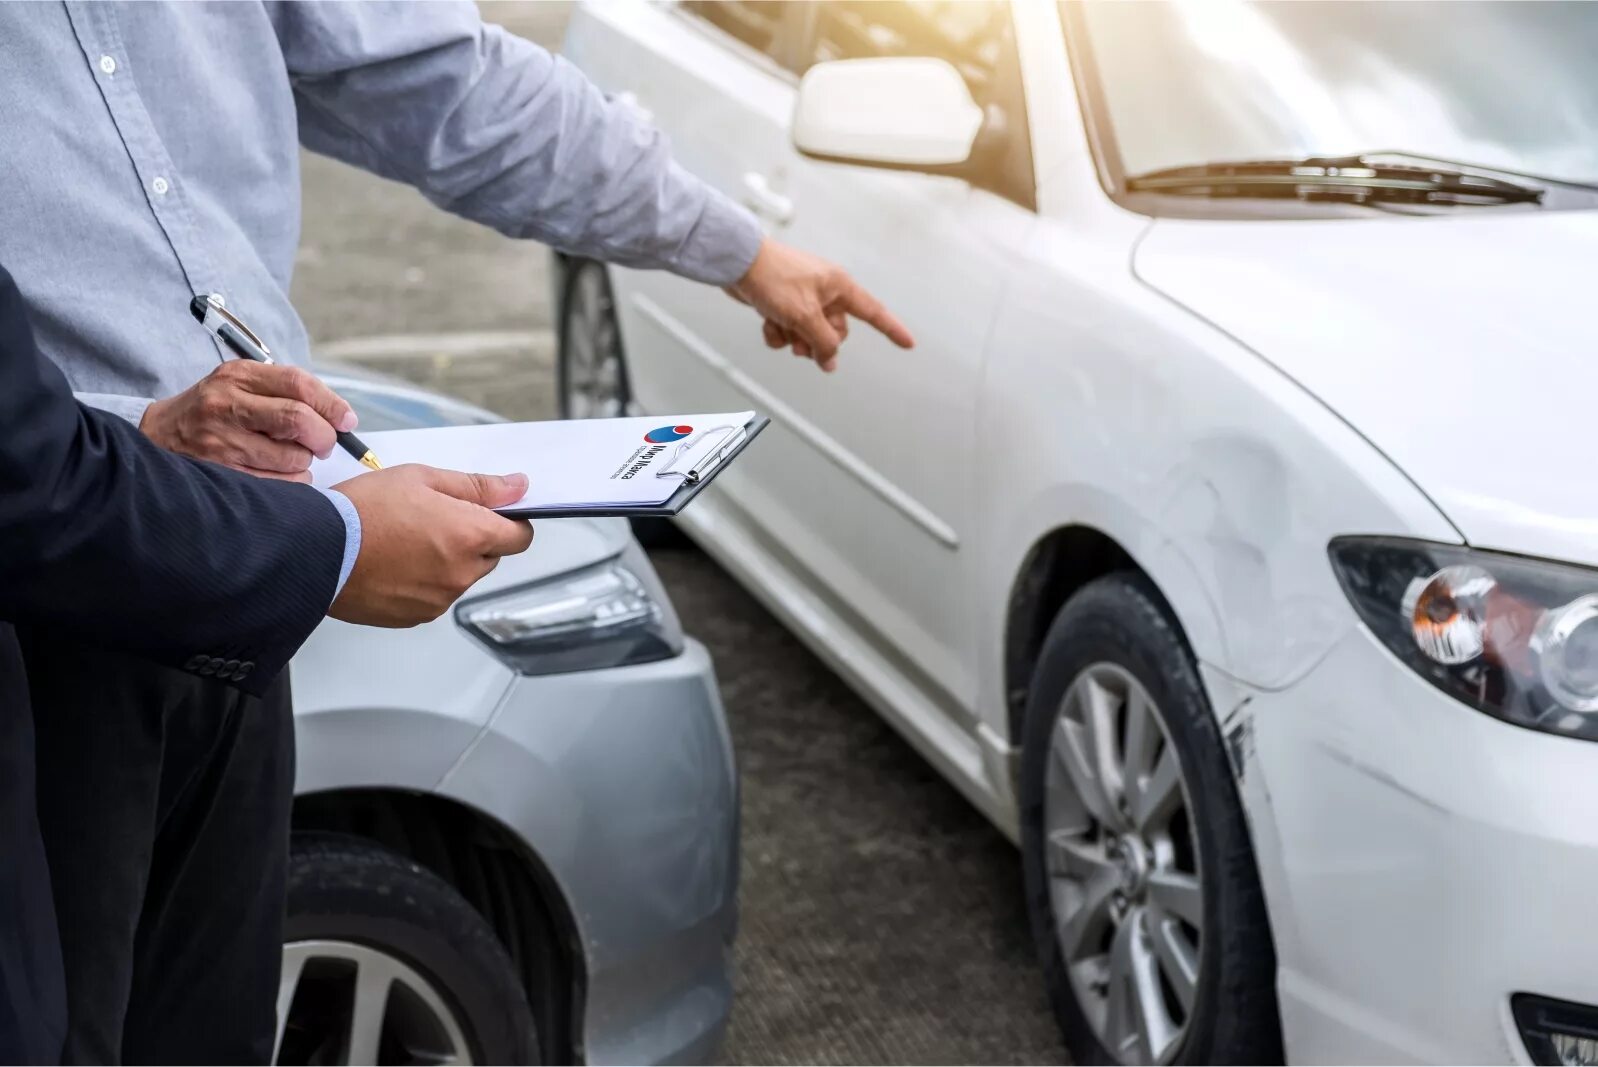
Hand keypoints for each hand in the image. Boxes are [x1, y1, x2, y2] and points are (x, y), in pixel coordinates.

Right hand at [140, 361, 357, 481]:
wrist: (158, 435)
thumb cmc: (215, 410)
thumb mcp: (242, 385)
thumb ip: (287, 393)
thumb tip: (340, 418)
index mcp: (238, 376)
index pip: (299, 384)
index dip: (332, 404)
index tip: (347, 420)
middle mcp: (227, 405)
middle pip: (299, 420)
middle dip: (324, 436)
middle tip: (325, 443)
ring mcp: (222, 441)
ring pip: (293, 458)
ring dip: (305, 461)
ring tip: (290, 455)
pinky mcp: (221, 473)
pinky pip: (279, 483)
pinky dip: (291, 480)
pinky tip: (277, 471)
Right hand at [328, 465, 534, 626]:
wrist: (315, 550)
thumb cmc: (362, 511)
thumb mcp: (422, 478)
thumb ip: (477, 486)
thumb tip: (517, 487)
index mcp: (470, 535)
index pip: (520, 536)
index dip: (510, 522)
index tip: (493, 513)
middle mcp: (461, 573)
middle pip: (490, 557)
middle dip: (472, 539)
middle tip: (432, 519)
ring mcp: (440, 598)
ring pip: (461, 577)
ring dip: (447, 561)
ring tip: (405, 540)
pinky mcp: (417, 616)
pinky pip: (435, 596)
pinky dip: (424, 581)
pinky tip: (395, 563)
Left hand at [725, 237, 914, 371]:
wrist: (737, 262)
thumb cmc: (773, 278)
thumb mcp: (804, 316)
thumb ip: (822, 342)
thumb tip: (830, 362)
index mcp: (839, 286)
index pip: (873, 312)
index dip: (891, 329)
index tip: (908, 343)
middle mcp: (825, 291)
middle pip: (836, 332)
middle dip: (818, 342)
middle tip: (801, 343)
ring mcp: (803, 298)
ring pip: (809, 334)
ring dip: (794, 338)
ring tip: (780, 327)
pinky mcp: (783, 303)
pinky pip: (789, 329)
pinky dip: (778, 331)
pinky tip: (766, 322)